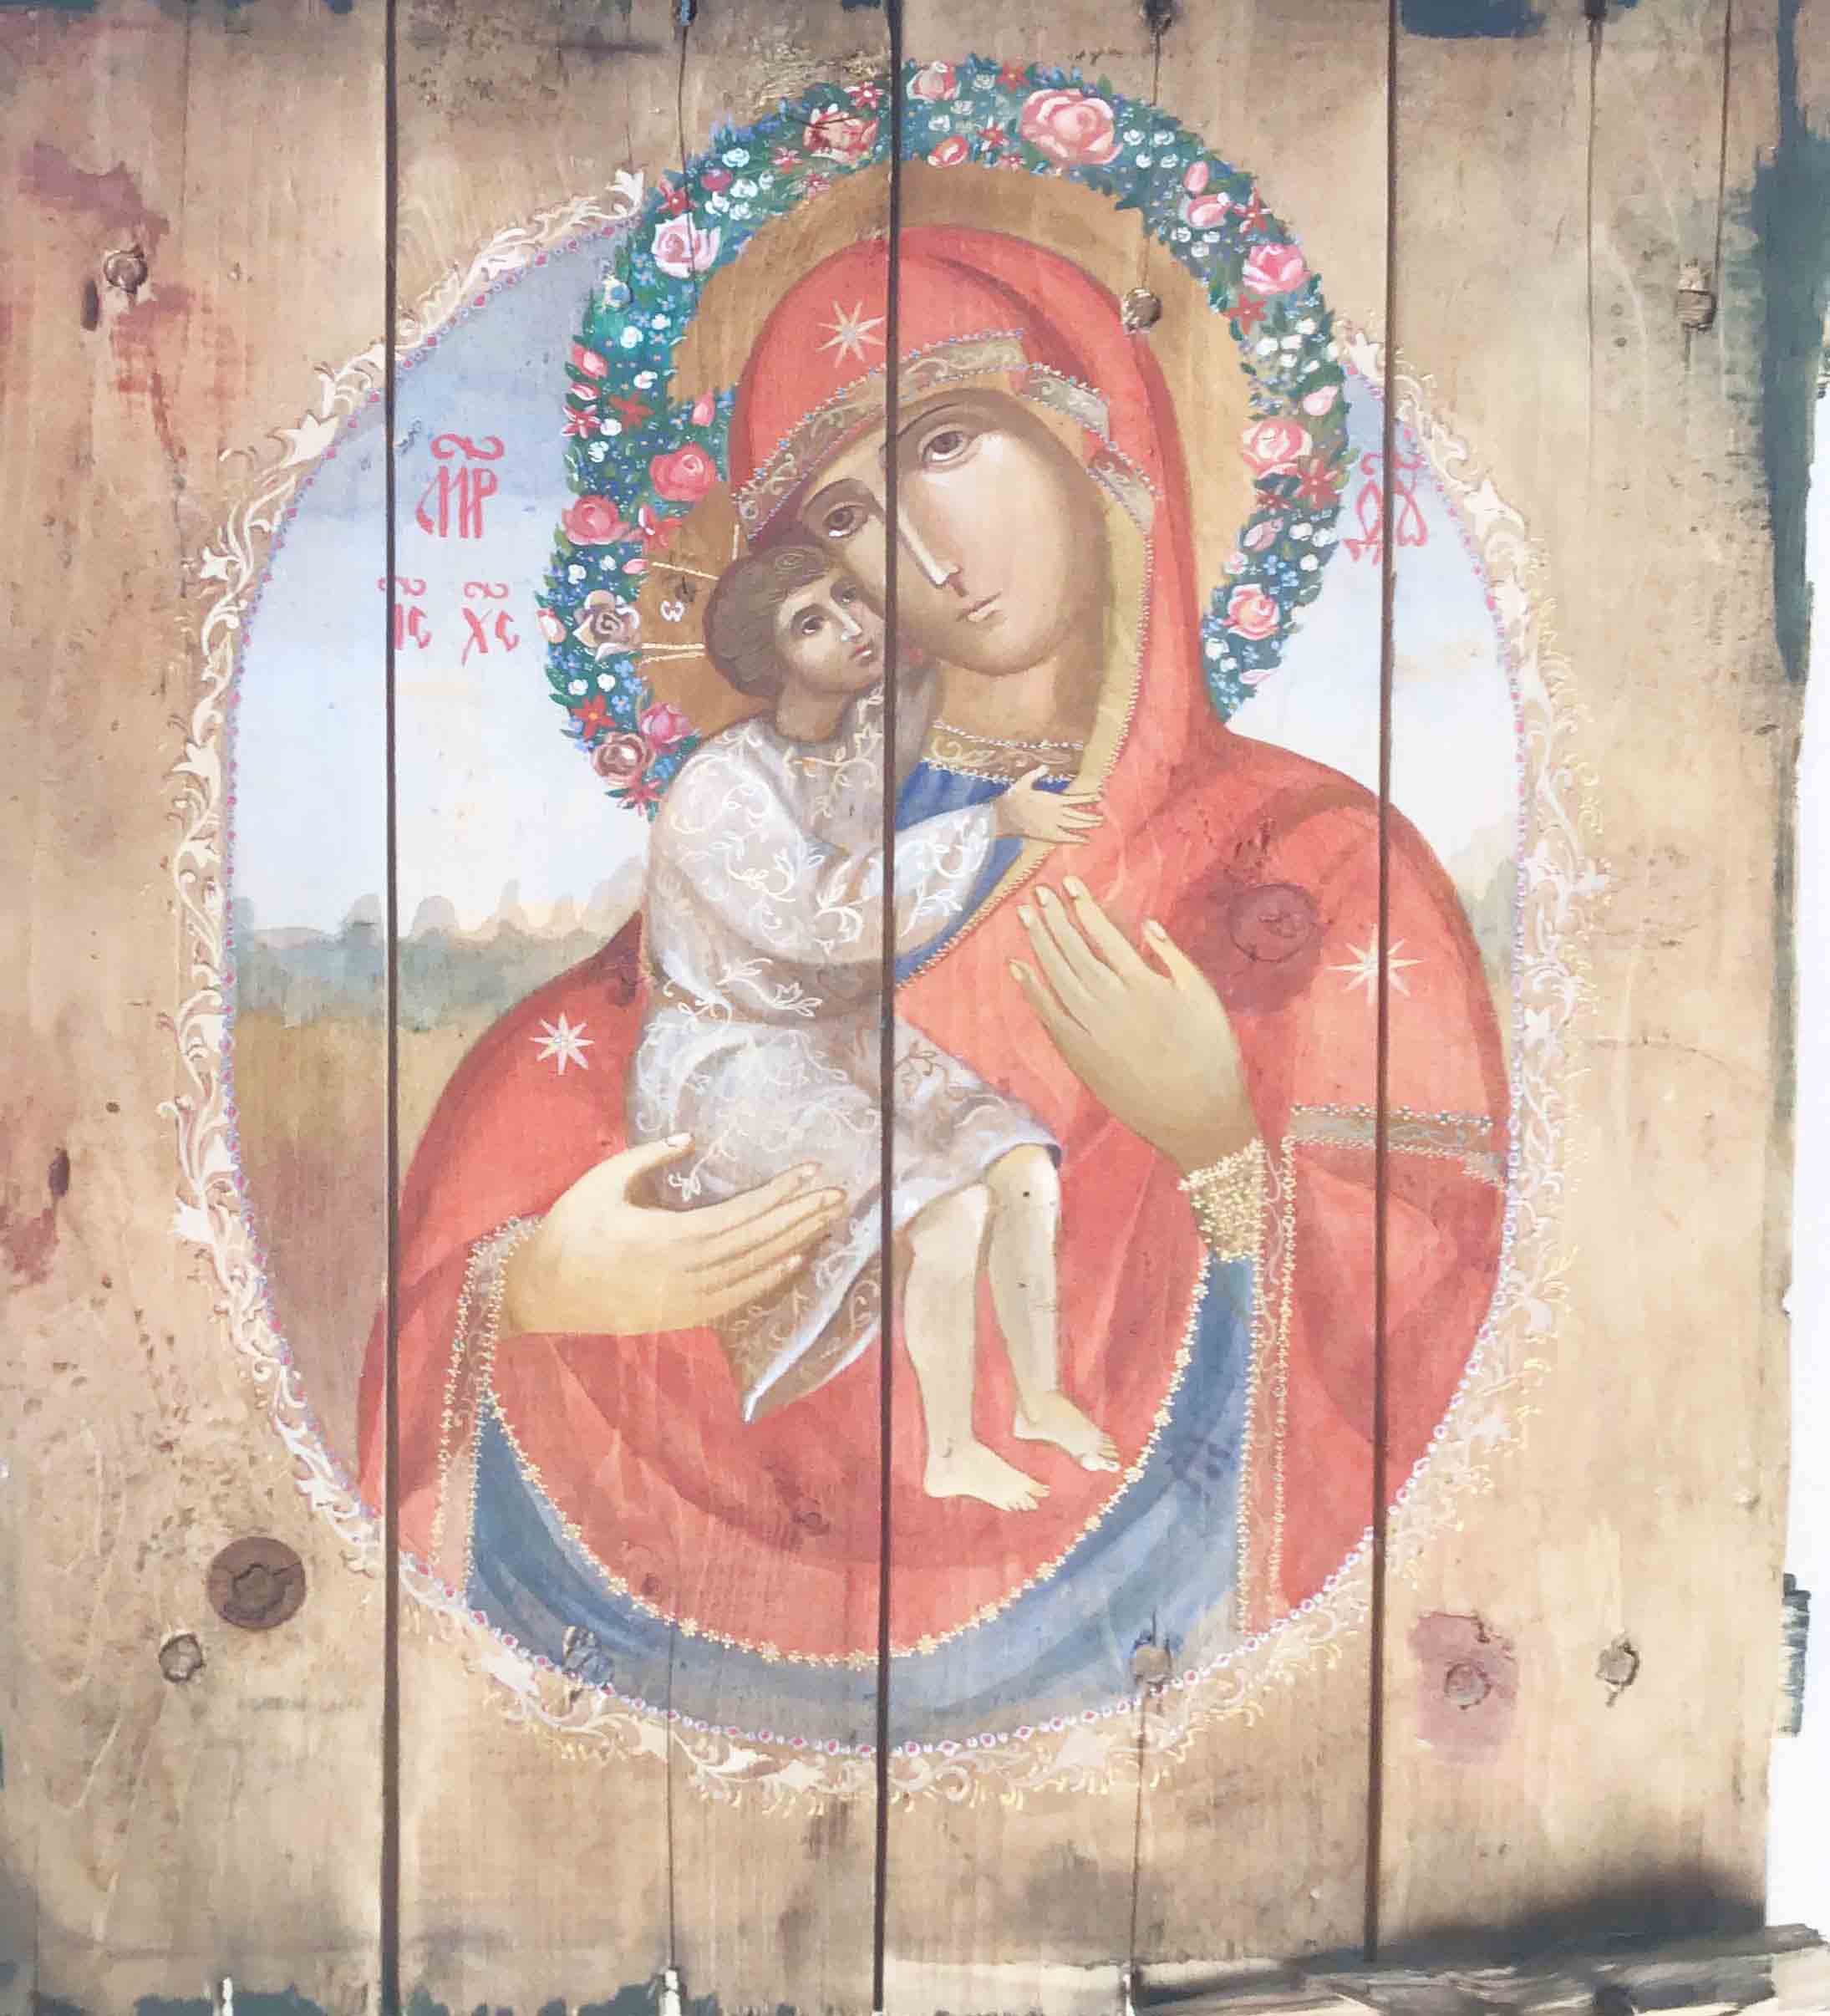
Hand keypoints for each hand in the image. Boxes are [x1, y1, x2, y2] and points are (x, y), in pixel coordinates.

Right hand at [501, 1136, 846, 1338]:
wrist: (543, 1293)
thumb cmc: (570, 1228)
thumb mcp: (603, 1182)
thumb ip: (649, 1157)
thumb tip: (691, 1137)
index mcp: (669, 1236)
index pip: (741, 1213)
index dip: (781, 1194)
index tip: (812, 1173)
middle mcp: (686, 1271)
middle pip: (759, 1242)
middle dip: (802, 1217)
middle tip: (840, 1196)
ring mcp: (687, 1299)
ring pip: (754, 1270)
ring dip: (795, 1244)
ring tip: (828, 1222)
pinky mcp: (683, 1315)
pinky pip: (737, 1298)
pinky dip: (769, 1279)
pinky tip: (795, 1261)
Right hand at [995, 766, 1103, 845]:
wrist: (1002, 818)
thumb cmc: (1012, 799)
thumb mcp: (1023, 783)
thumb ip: (1035, 774)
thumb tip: (1045, 767)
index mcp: (1052, 800)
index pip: (1076, 798)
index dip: (1088, 798)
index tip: (1099, 796)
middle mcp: (1055, 813)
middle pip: (1078, 815)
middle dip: (1091, 816)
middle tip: (1102, 817)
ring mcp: (1052, 825)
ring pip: (1074, 825)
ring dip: (1087, 825)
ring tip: (1098, 824)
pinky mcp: (1046, 835)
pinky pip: (1065, 838)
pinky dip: (1076, 839)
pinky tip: (1086, 840)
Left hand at [1009, 880, 1256, 1173]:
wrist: (1196, 1115)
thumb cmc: (1210, 1053)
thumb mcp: (1203, 997)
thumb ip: (1173, 958)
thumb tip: (1146, 926)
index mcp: (1142, 982)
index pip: (1104, 935)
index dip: (1084, 908)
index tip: (1068, 885)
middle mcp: (1109, 1000)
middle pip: (1073, 950)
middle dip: (1054, 918)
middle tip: (1037, 893)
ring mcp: (1089, 1028)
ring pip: (1055, 976)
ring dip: (1038, 944)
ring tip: (1025, 917)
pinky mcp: (1078, 1054)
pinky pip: (1048, 1014)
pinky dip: (1031, 989)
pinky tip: (1018, 968)